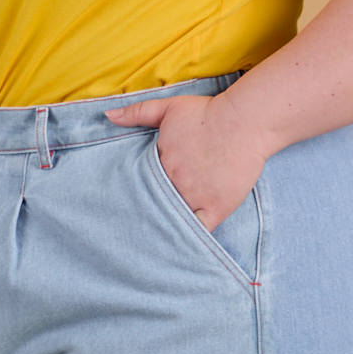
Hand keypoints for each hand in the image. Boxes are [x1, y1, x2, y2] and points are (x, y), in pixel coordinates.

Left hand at [106, 91, 274, 230]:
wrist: (244, 122)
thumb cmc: (209, 113)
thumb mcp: (169, 107)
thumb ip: (137, 112)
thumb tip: (108, 116)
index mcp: (160, 160)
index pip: (140, 183)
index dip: (135, 192)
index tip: (127, 201)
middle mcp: (173, 181)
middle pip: (153, 203)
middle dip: (145, 212)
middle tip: (134, 228)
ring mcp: (194, 196)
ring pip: (172, 218)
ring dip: (164, 226)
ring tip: (153, 241)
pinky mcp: (216, 207)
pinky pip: (198, 230)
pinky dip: (189, 237)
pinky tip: (181, 246)